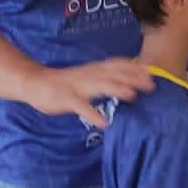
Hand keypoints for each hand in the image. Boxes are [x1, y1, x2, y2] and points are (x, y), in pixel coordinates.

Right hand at [29, 59, 154, 126]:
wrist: (35, 82)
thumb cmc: (65, 81)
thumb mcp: (87, 75)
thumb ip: (105, 76)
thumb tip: (128, 79)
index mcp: (94, 69)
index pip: (117, 64)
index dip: (134, 67)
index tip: (152, 72)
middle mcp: (88, 75)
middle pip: (113, 74)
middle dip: (132, 78)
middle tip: (151, 85)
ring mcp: (77, 86)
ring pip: (99, 86)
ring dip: (116, 89)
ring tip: (132, 95)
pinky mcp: (66, 99)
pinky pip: (81, 106)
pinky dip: (92, 114)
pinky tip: (104, 123)